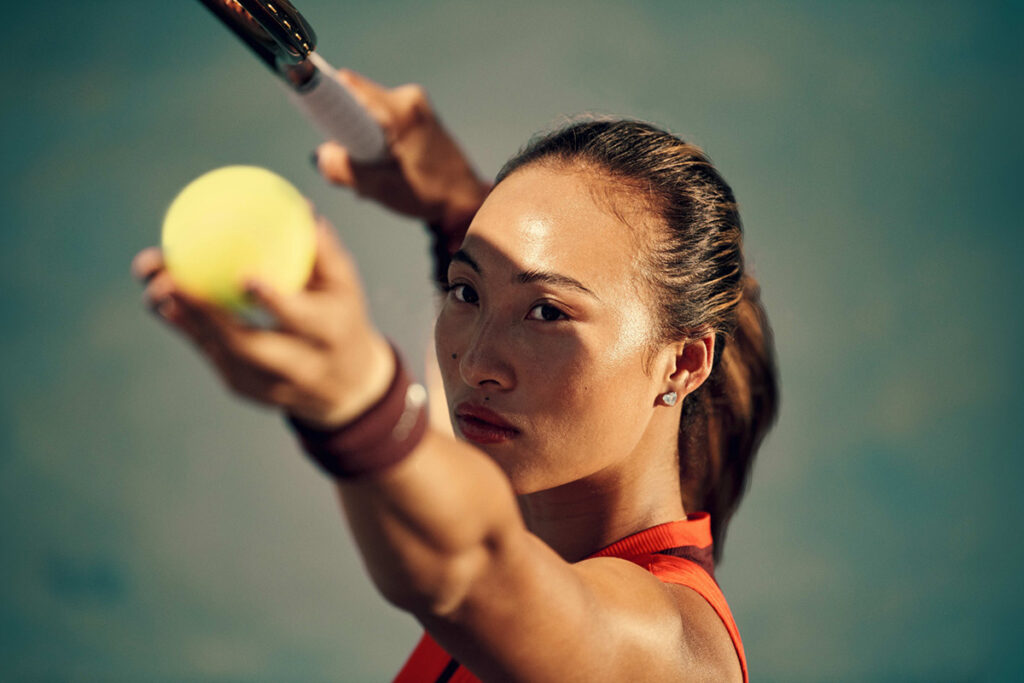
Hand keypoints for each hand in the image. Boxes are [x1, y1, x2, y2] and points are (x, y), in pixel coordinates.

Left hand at [131, 216, 394, 428]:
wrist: (346, 384)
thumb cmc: (341, 315)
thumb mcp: (344, 285)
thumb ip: (324, 251)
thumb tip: (303, 207)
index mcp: (330, 334)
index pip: (301, 319)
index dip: (274, 301)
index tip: (245, 276)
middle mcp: (303, 367)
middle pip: (251, 346)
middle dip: (209, 318)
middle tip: (173, 283)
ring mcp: (272, 386)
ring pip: (223, 354)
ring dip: (187, 321)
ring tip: (155, 288)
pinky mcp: (247, 390)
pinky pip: (213, 357)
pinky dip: (189, 329)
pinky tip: (164, 304)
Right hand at [314, 69, 490, 237]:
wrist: (466, 201)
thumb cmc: (428, 194)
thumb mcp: (376, 186)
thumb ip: (341, 168)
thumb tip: (321, 154)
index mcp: (398, 110)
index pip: (345, 85)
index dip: (324, 100)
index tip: (317, 120)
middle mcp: (408, 99)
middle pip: (355, 100)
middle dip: (346, 131)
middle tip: (354, 161)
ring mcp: (417, 106)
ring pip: (369, 112)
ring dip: (363, 140)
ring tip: (376, 170)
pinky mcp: (420, 116)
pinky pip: (384, 120)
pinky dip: (378, 141)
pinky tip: (387, 168)